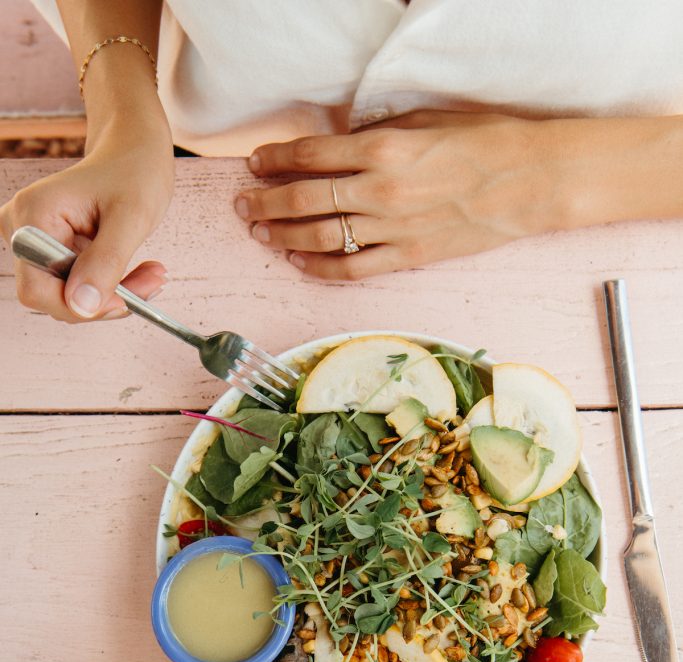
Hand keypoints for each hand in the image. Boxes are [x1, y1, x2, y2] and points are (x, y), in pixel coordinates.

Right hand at [0, 118, 173, 321]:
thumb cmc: (134, 172)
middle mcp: (23, 229)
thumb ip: (106, 262)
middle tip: (151, 283)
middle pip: (53, 297)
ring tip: (150, 273)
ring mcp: (35, 241)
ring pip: (69, 297)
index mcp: (33, 215)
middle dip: (105, 299)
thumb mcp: (131, 218)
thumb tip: (82, 306)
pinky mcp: (51, 250)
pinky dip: (111, 286)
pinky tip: (137, 271)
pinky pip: (77, 287)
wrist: (133, 152)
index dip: (79, 306)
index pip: (37, 290)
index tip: (125, 300)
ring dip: (113, 294)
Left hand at [236, 110, 555, 280]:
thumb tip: (337, 148)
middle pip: (303, 198)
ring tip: (261, 233)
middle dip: (265, 202)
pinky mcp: (407, 257)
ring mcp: (392, 228)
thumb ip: (376, 136)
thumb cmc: (483, 142)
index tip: (256, 163)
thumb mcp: (425, 121)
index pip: (310, 154)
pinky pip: (351, 268)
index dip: (275, 159)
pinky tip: (298, 261)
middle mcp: (380, 190)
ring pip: (320, 236)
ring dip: (283, 234)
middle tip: (243, 205)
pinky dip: (318, 266)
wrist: (529, 181)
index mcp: (383, 148)